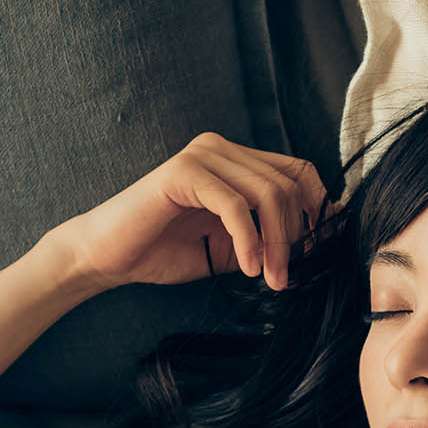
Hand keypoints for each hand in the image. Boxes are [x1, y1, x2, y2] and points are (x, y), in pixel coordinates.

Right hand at [48, 132, 329, 293]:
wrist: (108, 258)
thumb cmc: (164, 251)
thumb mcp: (232, 247)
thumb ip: (269, 238)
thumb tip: (318, 244)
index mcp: (235, 160)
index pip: (298, 171)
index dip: (317, 208)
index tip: (319, 250)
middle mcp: (220, 148)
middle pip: (287, 184)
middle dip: (296, 237)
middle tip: (286, 279)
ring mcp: (201, 155)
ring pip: (267, 193)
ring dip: (277, 243)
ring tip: (271, 279)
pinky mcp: (183, 171)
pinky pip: (235, 204)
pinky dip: (249, 240)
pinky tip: (247, 268)